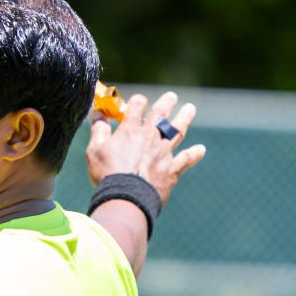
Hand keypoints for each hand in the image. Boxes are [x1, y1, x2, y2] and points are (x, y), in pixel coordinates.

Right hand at [86, 90, 205, 206]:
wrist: (126, 198)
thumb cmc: (108, 175)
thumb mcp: (95, 150)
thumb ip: (98, 130)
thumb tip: (97, 113)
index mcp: (130, 131)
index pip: (137, 106)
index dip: (137, 102)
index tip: (137, 102)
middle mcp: (150, 137)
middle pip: (161, 114)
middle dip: (166, 103)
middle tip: (172, 96)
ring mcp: (163, 153)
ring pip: (177, 130)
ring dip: (184, 118)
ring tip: (190, 108)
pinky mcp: (171, 170)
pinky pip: (186, 159)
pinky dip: (194, 154)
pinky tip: (201, 150)